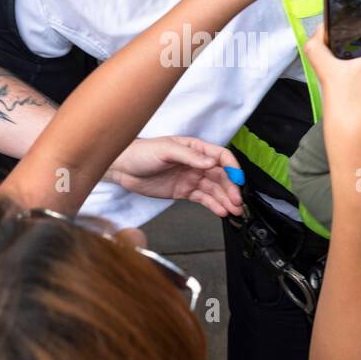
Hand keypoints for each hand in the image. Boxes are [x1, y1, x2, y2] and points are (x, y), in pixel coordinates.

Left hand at [105, 136, 243, 216]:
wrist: (122, 168)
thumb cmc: (141, 152)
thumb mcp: (165, 150)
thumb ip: (189, 156)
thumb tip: (210, 161)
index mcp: (194, 148)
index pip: (220, 156)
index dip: (232, 167)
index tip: (238, 179)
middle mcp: (196, 163)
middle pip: (221, 176)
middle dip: (231, 189)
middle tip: (238, 201)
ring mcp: (190, 178)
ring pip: (214, 189)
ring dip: (225, 199)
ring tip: (234, 210)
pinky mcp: (183, 191)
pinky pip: (203, 199)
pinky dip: (213, 205)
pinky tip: (221, 211)